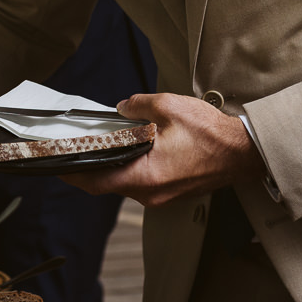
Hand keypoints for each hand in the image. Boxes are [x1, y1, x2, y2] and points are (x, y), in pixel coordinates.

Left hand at [62, 93, 262, 206]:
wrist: (246, 153)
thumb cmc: (213, 135)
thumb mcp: (169, 107)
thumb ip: (139, 106)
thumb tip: (123, 108)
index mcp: (146, 177)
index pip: (97, 181)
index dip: (73, 173)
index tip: (55, 166)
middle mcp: (151, 193)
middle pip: (108, 183)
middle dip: (89, 167)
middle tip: (73, 151)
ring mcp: (162, 195)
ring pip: (125, 182)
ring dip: (111, 165)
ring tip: (98, 145)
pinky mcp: (172, 190)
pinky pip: (142, 181)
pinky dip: (130, 166)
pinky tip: (128, 148)